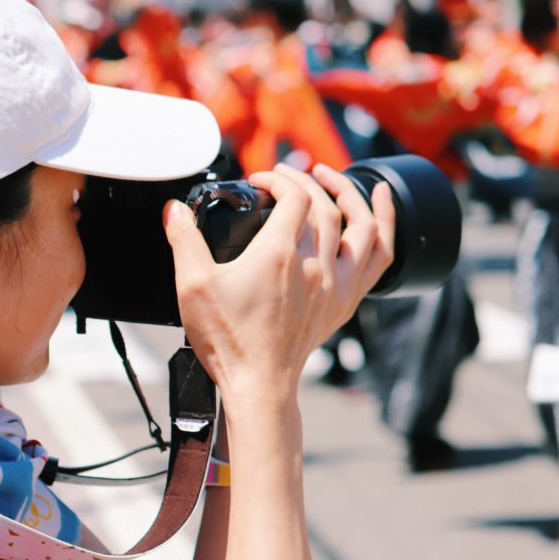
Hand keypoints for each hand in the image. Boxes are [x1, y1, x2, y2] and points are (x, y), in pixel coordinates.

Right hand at [162, 162, 393, 402]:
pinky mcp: (345, 301)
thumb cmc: (228, 340)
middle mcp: (315, 265)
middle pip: (325, 205)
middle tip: (286, 174)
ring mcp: (336, 284)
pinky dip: (385, 223)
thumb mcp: (192, 286)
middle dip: (306, 180)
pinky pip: (380, 255)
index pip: (293, 196)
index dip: (278, 178)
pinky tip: (379, 205)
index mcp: (279, 255)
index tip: (259, 180)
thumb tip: (173, 209)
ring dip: (348, 193)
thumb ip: (183, 241)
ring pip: (361, 224)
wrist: (258, 384)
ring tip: (332, 178)